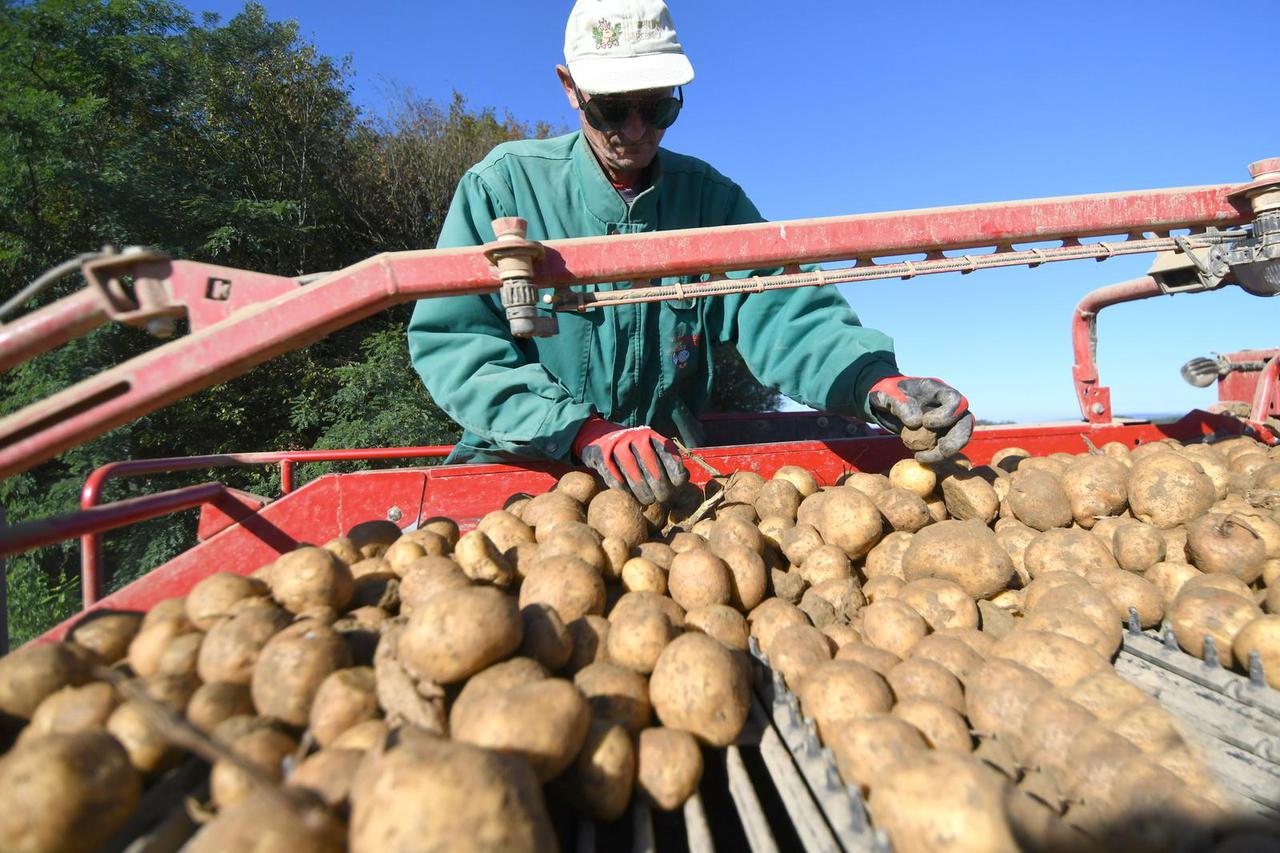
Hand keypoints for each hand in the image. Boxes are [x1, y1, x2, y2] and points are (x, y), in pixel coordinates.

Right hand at [572, 416, 689, 503]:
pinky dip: (625, 491)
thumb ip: (667, 461)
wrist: (600, 438)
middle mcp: (636, 439)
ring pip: (634, 474)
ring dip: (643, 492)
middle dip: (660, 487)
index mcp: (651, 436)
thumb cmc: (633, 451)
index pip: (669, 455)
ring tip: (648, 500)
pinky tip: (631, 497)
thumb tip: (683, 478)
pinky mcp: (602, 456)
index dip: (676, 473)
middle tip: (662, 497)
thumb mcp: (651, 449)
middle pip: (653, 468)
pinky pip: (615, 478)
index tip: (678, 485)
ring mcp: (617, 447)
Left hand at [868, 375, 974, 462]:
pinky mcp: (940, 434)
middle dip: (957, 439)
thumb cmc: (889, 393)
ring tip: (922, 457)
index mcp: (938, 390)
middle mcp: (947, 406)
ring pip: (959, 438)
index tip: (926, 423)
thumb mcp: (888, 394)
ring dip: (945, 451)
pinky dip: (934, 455)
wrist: (886, 402)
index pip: (956, 401)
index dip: (947, 414)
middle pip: (966, 422)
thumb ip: (901, 404)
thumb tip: (916, 423)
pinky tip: (919, 457)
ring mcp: (946, 421)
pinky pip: (944, 447)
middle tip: (943, 450)